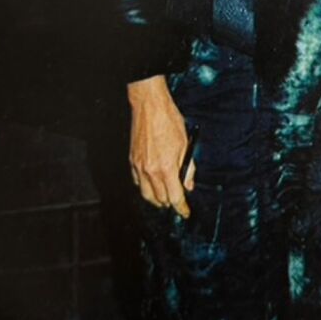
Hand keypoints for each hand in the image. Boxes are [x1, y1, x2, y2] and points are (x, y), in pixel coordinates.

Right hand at [127, 75, 195, 216]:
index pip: (175, 197)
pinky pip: (137, 182)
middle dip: (170, 203)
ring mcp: (139, 166)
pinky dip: (145, 188)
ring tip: (164, 199)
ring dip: (156, 200)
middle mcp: (151, 170)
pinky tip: (151, 185)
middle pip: (160, 199)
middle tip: (177, 202)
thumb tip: (189, 184)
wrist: (149, 107)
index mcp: (166, 167)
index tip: (185, 212)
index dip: (181, 208)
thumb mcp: (186, 144)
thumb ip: (188, 168)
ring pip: (146, 194)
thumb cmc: (169, 121)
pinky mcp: (132, 161)